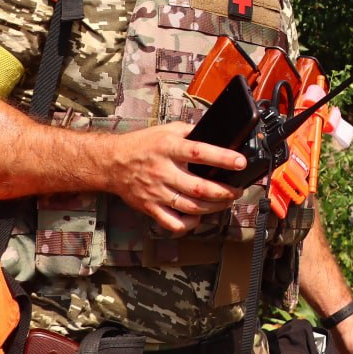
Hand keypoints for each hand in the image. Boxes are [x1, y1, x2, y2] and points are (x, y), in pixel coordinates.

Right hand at [107, 123, 246, 235]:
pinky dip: (189, 223)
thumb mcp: (167, 130)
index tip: (240, 162)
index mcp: (169, 148)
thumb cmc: (143, 145)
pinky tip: (199, 216)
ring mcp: (156, 192)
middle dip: (224, 191)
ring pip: (190, 207)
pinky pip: (173, 223)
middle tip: (237, 190)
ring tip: (226, 202)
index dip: (222, 158)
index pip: (200, 153)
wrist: (112, 162)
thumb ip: (191, 132)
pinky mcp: (150, 207)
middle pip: (198, 188)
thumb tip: (217, 133)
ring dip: (213, 208)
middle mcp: (163, 171)